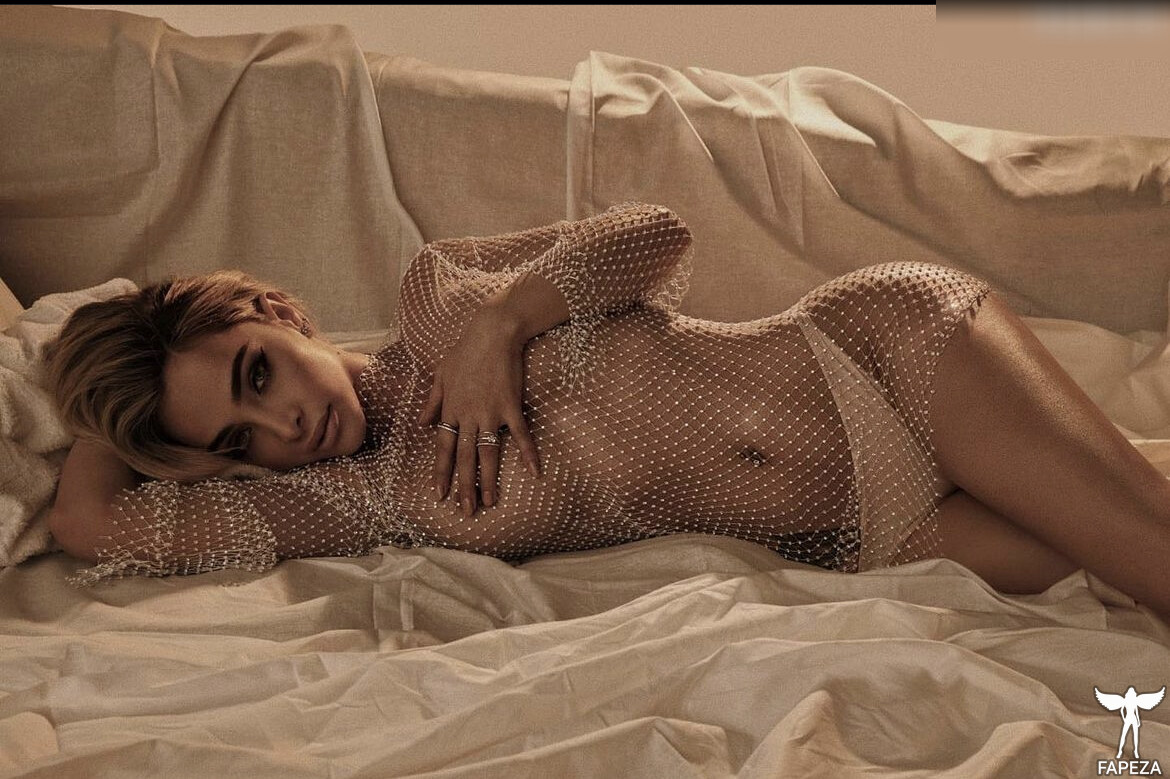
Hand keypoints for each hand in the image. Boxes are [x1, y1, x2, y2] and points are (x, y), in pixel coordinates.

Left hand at [416, 306, 541, 517]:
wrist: (492, 333)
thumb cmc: (465, 351)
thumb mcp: (440, 375)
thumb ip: (431, 402)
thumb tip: (421, 424)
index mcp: (450, 410)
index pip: (443, 448)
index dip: (441, 472)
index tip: (439, 494)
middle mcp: (468, 417)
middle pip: (465, 458)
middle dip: (464, 487)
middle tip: (465, 512)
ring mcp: (490, 413)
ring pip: (488, 454)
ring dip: (488, 480)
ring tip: (489, 503)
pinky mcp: (511, 407)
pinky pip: (520, 435)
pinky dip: (528, 453)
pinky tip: (535, 472)